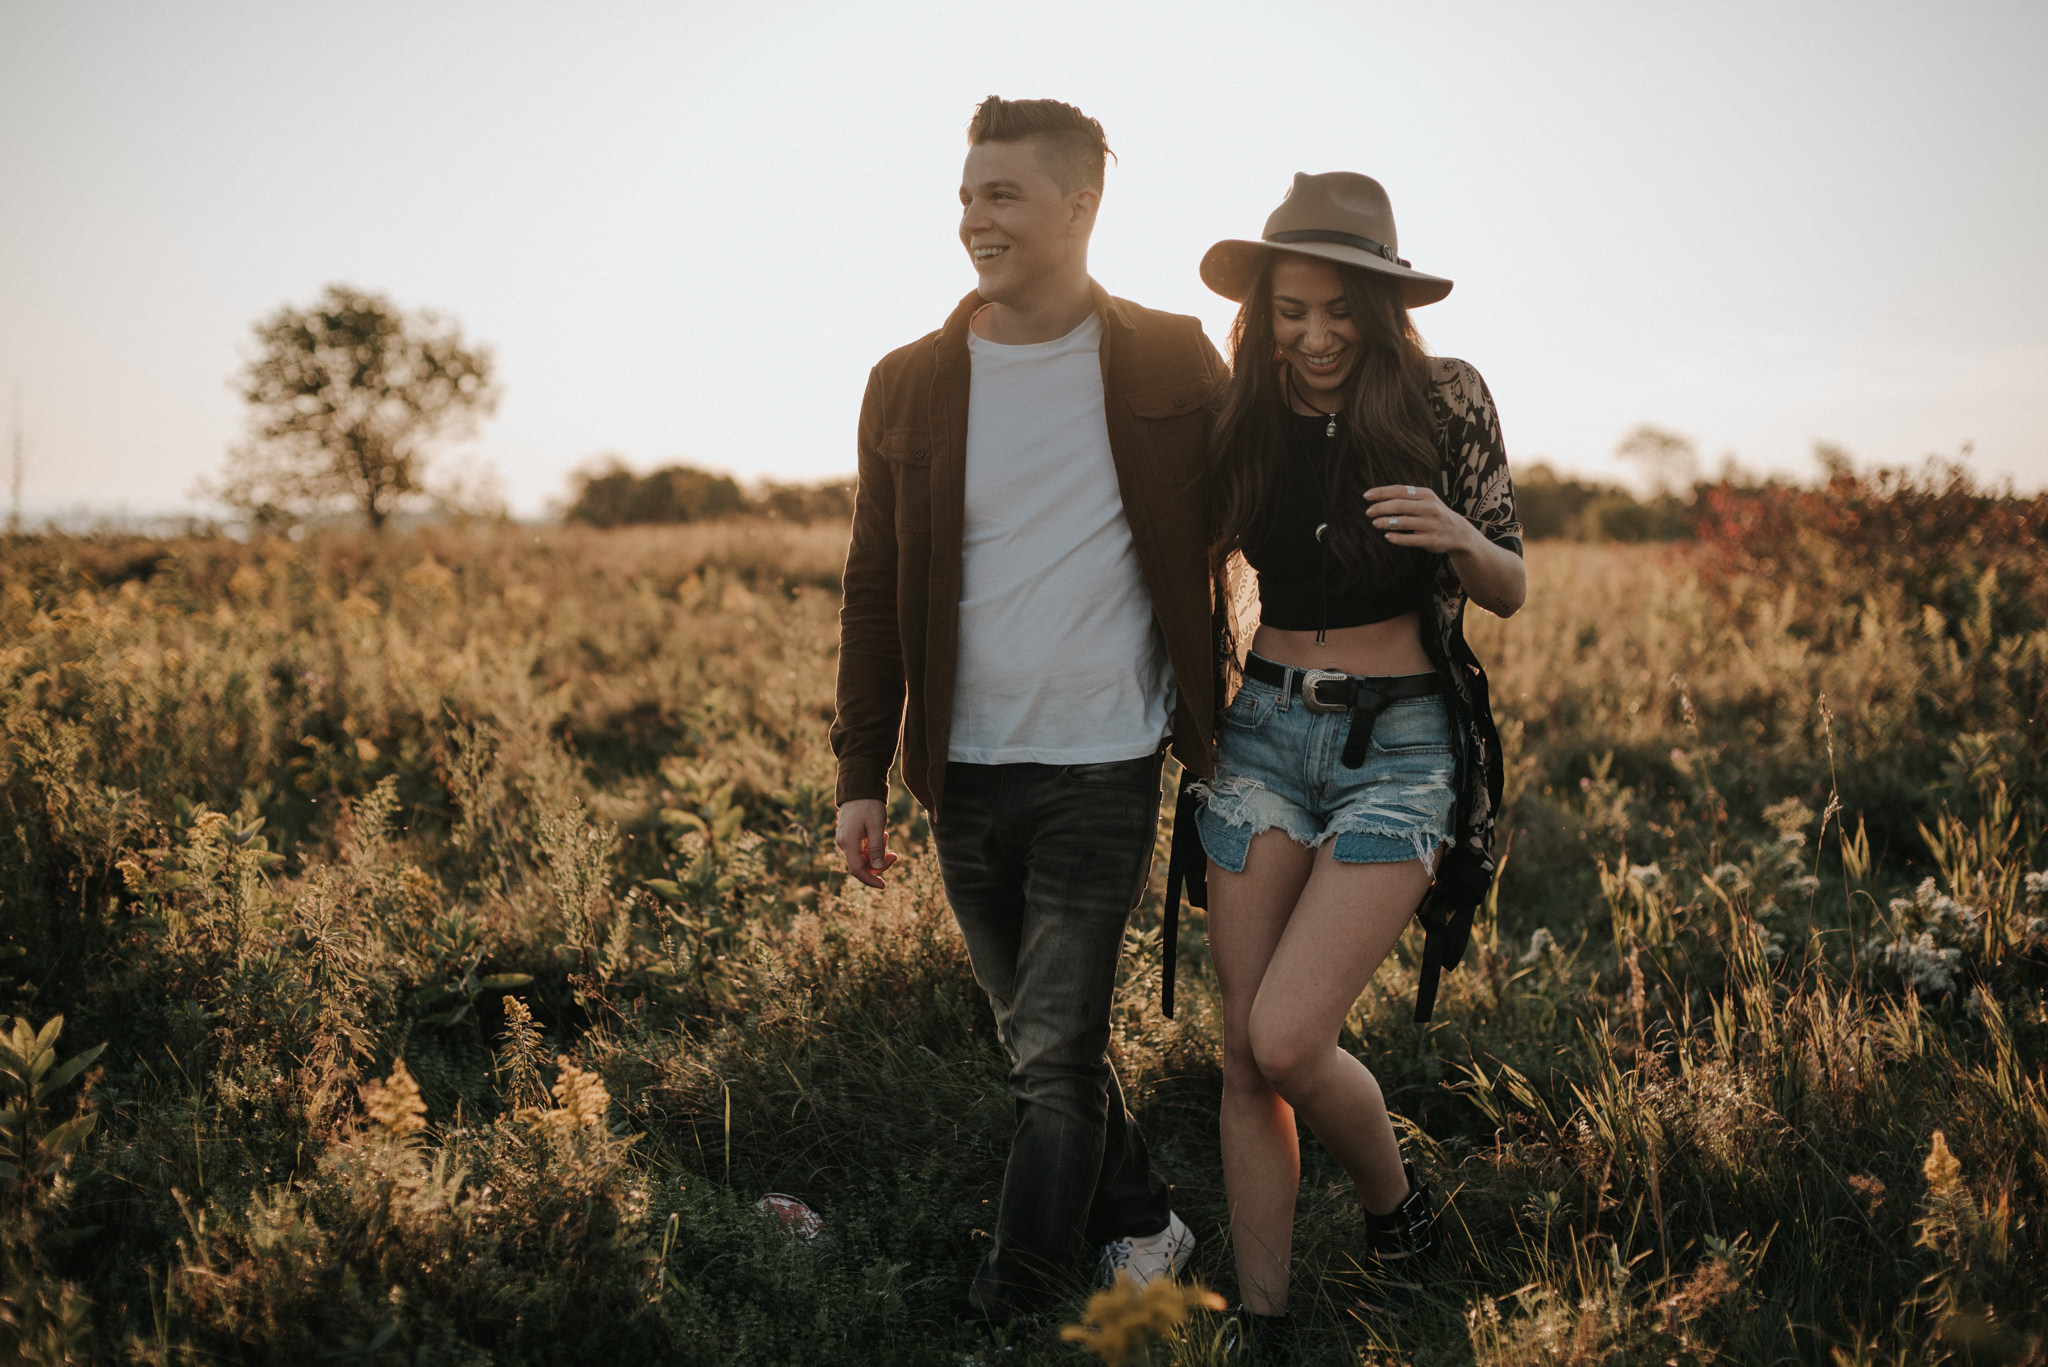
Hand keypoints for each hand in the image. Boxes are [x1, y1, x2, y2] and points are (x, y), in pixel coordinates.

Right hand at [834, 799, 896, 887]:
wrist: (860, 788)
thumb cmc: (869, 805)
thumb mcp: (876, 826)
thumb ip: (876, 848)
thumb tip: (876, 868)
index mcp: (848, 842)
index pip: (857, 870)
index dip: (870, 880)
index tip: (883, 886)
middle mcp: (843, 843)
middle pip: (861, 865)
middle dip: (879, 863)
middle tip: (895, 855)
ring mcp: (845, 840)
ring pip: (863, 857)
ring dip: (878, 852)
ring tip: (885, 834)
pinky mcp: (849, 836)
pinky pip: (862, 849)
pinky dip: (874, 846)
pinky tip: (881, 833)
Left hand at [1363, 483, 1477, 554]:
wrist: (1458, 532)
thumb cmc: (1433, 513)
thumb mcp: (1424, 500)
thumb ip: (1404, 497)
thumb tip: (1376, 497)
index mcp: (1426, 495)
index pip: (1400, 490)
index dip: (1381, 493)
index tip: (1366, 496)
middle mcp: (1430, 508)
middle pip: (1399, 505)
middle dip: (1380, 508)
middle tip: (1368, 512)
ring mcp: (1431, 524)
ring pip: (1403, 522)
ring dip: (1385, 522)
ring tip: (1375, 523)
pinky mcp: (1431, 540)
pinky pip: (1410, 539)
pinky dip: (1396, 538)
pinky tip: (1388, 536)